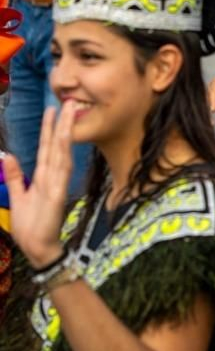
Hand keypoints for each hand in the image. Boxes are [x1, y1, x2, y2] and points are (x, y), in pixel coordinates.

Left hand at [2, 103, 78, 268]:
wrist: (37, 248)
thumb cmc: (31, 226)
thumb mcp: (17, 197)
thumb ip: (15, 176)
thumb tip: (8, 156)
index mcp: (44, 177)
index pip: (48, 148)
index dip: (50, 128)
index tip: (53, 110)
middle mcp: (53, 177)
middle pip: (58, 146)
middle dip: (62, 124)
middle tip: (69, 102)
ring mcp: (57, 184)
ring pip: (62, 153)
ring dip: (65, 133)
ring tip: (68, 115)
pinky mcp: (56, 195)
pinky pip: (60, 172)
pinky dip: (62, 156)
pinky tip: (63, 143)